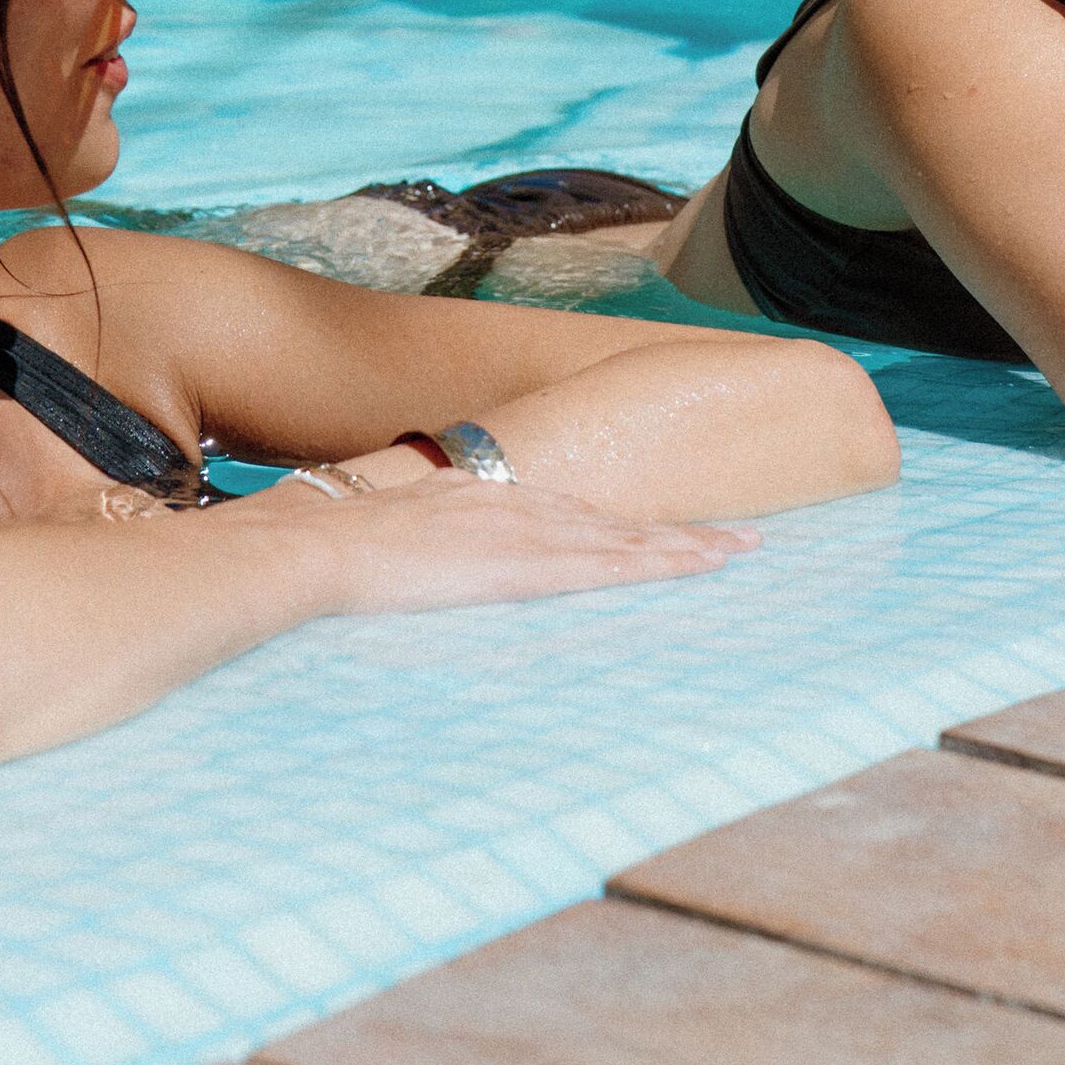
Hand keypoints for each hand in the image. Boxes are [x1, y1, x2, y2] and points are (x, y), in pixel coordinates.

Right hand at [218, 472, 752, 611]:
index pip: (575, 513)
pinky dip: (660, 559)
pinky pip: (611, 561)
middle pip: (616, 519)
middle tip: (739, 538)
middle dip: (677, 531)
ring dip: (686, 545)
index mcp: (488, 500)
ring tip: (739, 552)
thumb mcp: (394, 532)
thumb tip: (419, 553)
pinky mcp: (529, 561)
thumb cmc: (341, 545)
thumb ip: (425, 539)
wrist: (325, 544)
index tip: (664, 531)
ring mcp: (528, 530)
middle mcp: (519, 505)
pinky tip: (698, 565)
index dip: (625, 524)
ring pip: (627, 537)